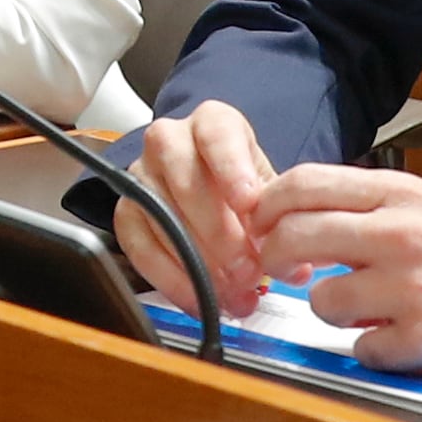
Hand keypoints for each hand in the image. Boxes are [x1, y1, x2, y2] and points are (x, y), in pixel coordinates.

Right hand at [123, 103, 277, 317]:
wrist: (215, 188)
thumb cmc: (243, 185)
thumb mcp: (268, 188)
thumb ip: (280, 220)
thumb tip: (295, 268)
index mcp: (212, 123)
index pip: (217, 136)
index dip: (232, 170)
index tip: (249, 204)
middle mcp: (170, 141)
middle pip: (186, 182)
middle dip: (219, 233)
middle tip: (247, 270)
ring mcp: (142, 176)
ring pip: (161, 218)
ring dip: (198, 263)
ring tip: (230, 294)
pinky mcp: (126, 212)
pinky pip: (139, 248)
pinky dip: (171, 279)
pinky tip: (199, 299)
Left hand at [252, 168, 421, 381]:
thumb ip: (375, 207)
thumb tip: (305, 215)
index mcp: (402, 195)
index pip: (303, 183)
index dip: (266, 207)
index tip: (262, 226)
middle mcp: (401, 235)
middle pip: (293, 238)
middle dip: (278, 262)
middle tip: (291, 275)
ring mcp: (412, 289)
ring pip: (322, 301)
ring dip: (333, 312)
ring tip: (366, 311)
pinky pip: (362, 350)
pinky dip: (375, 351)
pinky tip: (401, 340)